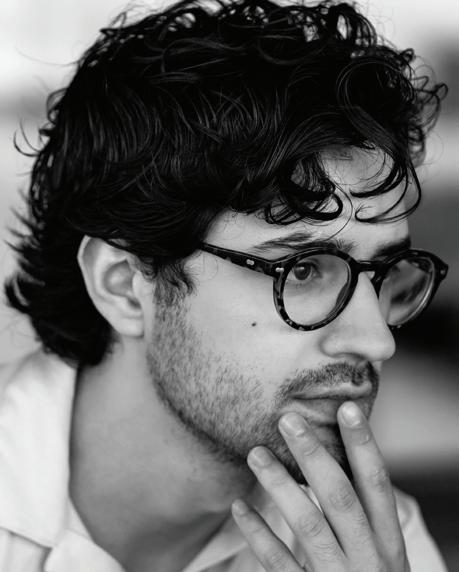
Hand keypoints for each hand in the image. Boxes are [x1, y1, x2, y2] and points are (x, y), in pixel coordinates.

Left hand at [231, 401, 410, 571]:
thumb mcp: (379, 550)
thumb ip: (361, 512)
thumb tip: (328, 459)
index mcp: (387, 540)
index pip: (377, 483)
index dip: (363, 445)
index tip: (346, 408)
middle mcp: (368, 557)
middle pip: (340, 498)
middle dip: (313, 456)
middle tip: (287, 419)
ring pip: (309, 526)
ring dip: (280, 486)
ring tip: (255, 453)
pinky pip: (280, 565)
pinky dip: (259, 534)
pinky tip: (240, 506)